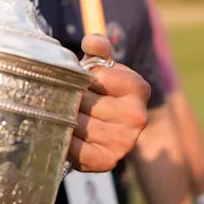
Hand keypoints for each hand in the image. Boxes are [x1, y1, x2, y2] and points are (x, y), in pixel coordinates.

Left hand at [68, 34, 150, 172]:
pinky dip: (66, 142)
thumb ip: (99, 49)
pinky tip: (66, 134)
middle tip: (68, 98)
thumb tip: (90, 43)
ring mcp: (124, 141)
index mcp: (139, 88)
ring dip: (64, 118)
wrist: (109, 126)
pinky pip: (76, 150)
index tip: (83, 80)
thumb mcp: (104, 66)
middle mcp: (137, 117)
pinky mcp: (108, 161)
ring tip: (66, 115)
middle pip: (84, 101)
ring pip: (77, 123)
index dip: (83, 77)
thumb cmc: (104, 90)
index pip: (100, 77)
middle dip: (71, 97)